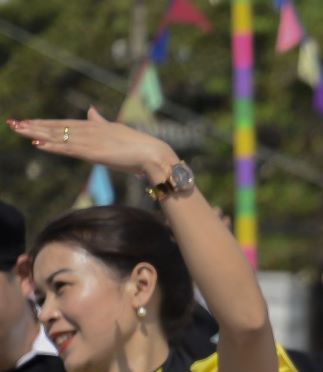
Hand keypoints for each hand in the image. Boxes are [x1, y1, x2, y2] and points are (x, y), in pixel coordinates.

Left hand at [8, 107, 175, 180]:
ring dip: (37, 134)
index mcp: (94, 126)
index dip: (45, 124)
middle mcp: (90, 130)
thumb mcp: (116, 130)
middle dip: (34, 126)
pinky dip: (53, 146)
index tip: (27, 123)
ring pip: (59, 136)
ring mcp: (91, 141)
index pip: (64, 124)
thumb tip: (91, 110)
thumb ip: (101, 122)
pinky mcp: (94, 152)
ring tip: (19, 131)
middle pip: (57, 128)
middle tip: (12, 124)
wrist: (153, 154)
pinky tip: (39, 144)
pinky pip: (69, 149)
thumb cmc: (139, 146)